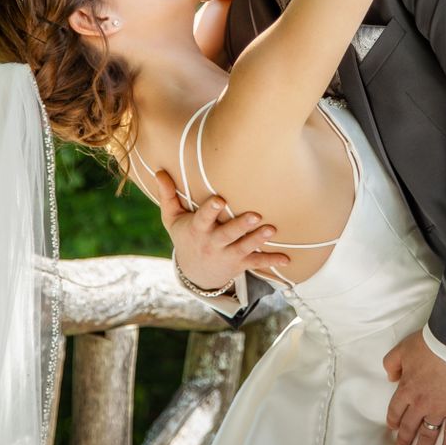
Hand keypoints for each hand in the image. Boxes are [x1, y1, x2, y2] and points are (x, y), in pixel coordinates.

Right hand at [154, 170, 290, 289]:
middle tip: (255, 215)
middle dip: (240, 226)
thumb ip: (168, 196)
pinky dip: (271, 262)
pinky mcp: (240, 264)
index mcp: (197, 230)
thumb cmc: (185, 236)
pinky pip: (256, 264)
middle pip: (227, 234)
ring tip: (272, 229)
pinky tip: (287, 259)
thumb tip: (159, 170)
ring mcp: (227, 255)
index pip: (203, 219)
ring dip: (258, 239)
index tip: (219, 200)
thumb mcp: (172, 219)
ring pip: (244, 247)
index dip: (210, 210)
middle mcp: (212, 243)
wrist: (195, 273)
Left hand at [383, 329, 445, 444]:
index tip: (393, 427)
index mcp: (406, 389)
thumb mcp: (402, 349)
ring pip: (427, 435)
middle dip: (404, 439)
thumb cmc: (430, 345)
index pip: (395, 410)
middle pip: (409, 426)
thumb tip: (391, 377)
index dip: (393, 420)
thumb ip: (392, 363)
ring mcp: (439, 411)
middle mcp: (420, 404)